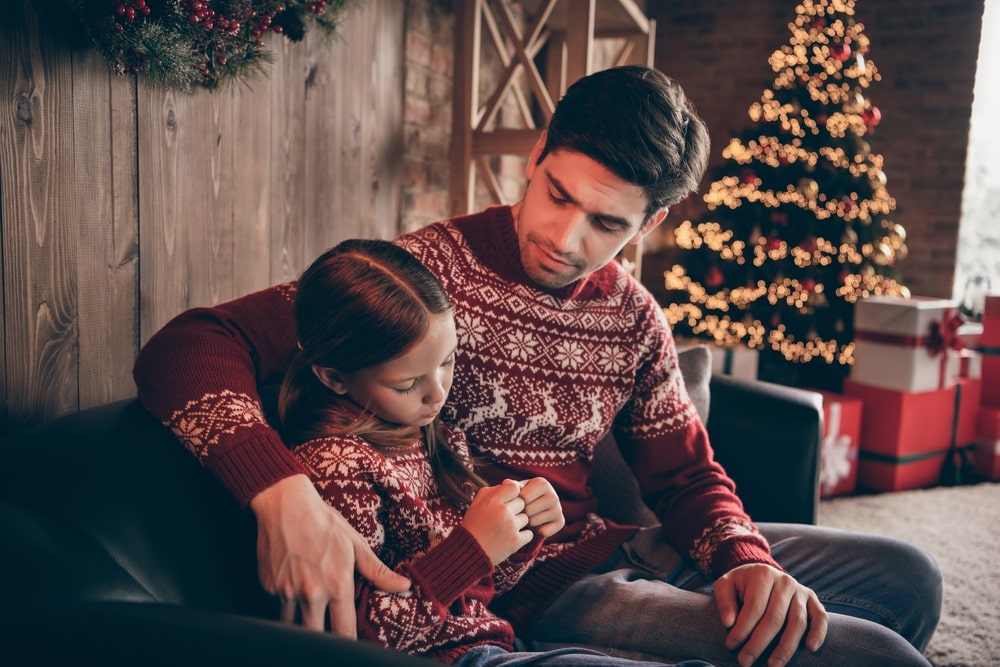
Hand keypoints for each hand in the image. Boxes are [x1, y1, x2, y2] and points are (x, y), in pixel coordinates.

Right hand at [250, 474, 410, 636]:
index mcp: (337, 584)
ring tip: (310, 618)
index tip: (351, 648)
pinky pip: (276, 609)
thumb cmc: (324, 522)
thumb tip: (405, 586)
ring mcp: (286, 592)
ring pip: (292, 627)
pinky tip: (293, 593)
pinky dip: (285, 608)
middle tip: (329, 636)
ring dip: (301, 626)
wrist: (285, 504)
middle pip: (316, 637)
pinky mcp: (268, 588)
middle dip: (323, 640)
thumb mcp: (355, 544)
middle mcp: (311, 593)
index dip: (348, 644)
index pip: (344, 633)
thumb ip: (378, 571)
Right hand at [461, 479, 533, 563]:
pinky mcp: (516, 541)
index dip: (513, 493)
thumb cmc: (473, 526)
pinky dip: (522, 536)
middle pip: (522, 503)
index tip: (507, 500)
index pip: (514, 487)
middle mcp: (503, 511)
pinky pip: (529, 534)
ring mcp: (511, 526)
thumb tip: (508, 483)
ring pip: (526, 518)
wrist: (468, 552)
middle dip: (515, 509)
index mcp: (492, 500)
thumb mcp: (476, 504)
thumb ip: (491, 491)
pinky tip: (510, 538)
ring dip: (518, 523)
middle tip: (503, 518)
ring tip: (504, 529)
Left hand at [516, 477, 564, 537]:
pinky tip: (536, 525)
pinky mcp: (561, 522)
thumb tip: (507, 483)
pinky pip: (543, 532)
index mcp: (542, 483)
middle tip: (522, 512)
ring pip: (534, 522)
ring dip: (527, 523)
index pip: (522, 497)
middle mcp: (553, 495)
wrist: (535, 510)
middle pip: (528, 510)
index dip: (515, 502)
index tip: (516, 502)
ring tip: (528, 517)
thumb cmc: (522, 498)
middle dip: (521, 513)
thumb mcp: (516, 490)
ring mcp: (558, 509)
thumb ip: (510, 487)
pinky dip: (536, 531)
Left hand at [714, 563, 827, 666]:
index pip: (754, 607)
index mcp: (762, 574)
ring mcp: (800, 591)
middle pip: (774, 617)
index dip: (742, 629)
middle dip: (759, 643)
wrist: (760, 573)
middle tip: (745, 661)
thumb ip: (724, 602)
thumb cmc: (740, 585)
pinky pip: (820, 617)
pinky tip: (810, 648)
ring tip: (772, 665)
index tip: (730, 646)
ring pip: (797, 622)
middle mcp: (784, 581)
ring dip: (785, 647)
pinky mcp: (812, 600)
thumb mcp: (725, 585)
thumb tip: (728, 623)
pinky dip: (818, 632)